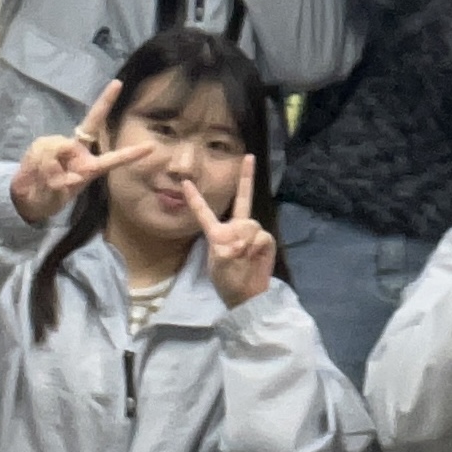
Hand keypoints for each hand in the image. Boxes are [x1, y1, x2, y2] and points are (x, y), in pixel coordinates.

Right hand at [10, 82, 152, 224]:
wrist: (24, 197)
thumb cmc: (48, 197)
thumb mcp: (57, 195)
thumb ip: (59, 180)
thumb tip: (57, 162)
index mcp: (90, 167)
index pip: (113, 159)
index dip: (131, 154)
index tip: (152, 147)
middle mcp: (79, 150)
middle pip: (93, 122)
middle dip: (106, 101)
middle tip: (118, 83)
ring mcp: (61, 144)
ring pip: (58, 146)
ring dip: (47, 165)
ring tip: (42, 177)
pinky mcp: (42, 142)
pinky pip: (41, 149)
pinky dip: (36, 163)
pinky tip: (34, 170)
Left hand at [183, 157, 274, 308]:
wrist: (247, 294)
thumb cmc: (227, 281)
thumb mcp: (218, 265)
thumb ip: (227, 248)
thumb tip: (242, 240)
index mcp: (217, 233)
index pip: (204, 212)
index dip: (196, 198)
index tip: (186, 182)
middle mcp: (235, 227)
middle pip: (243, 200)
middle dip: (246, 177)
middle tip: (250, 157)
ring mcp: (252, 232)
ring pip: (250, 223)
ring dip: (245, 240)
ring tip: (242, 256)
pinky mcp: (265, 239)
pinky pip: (260, 235)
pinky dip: (255, 246)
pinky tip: (252, 256)